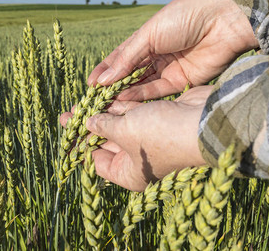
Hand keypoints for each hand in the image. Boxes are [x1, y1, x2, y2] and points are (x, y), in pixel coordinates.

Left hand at [82, 86, 212, 191]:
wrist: (201, 122)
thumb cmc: (160, 135)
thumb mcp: (123, 131)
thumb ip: (102, 126)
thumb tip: (87, 123)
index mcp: (129, 173)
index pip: (96, 161)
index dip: (79, 144)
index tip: (66, 129)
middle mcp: (139, 160)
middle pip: (106, 142)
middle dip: (89, 126)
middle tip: (70, 112)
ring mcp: (149, 140)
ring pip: (120, 126)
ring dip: (104, 113)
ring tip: (84, 101)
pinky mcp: (158, 122)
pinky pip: (134, 114)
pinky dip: (122, 105)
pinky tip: (106, 96)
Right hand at [88, 0, 257, 101]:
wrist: (222, 20)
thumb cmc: (183, 17)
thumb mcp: (149, 35)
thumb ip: (127, 58)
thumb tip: (103, 79)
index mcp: (147, 39)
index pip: (121, 57)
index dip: (106, 70)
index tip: (90, 83)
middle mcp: (156, 55)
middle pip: (131, 74)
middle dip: (114, 86)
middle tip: (97, 99)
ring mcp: (169, 69)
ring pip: (142, 85)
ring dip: (125, 94)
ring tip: (107, 103)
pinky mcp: (183, 82)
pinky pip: (158, 91)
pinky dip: (142, 96)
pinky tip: (126, 101)